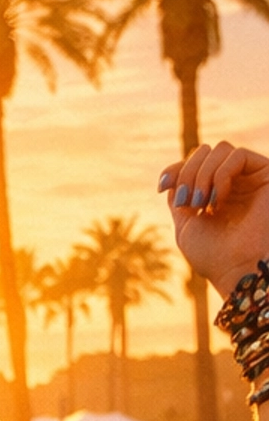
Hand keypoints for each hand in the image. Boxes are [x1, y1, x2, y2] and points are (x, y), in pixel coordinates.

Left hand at [160, 143, 268, 296]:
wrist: (239, 270)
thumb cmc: (213, 256)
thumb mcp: (186, 225)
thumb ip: (179, 197)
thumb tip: (171, 174)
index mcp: (214, 194)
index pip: (193, 164)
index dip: (176, 169)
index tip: (162, 185)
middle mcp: (234, 183)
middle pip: (204, 152)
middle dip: (188, 173)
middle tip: (189, 202)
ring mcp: (250, 178)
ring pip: (220, 150)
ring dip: (203, 174)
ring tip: (202, 203)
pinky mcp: (266, 174)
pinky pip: (238, 155)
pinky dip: (221, 174)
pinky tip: (219, 200)